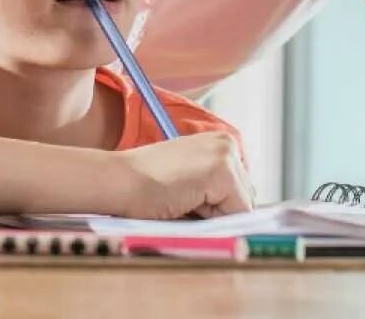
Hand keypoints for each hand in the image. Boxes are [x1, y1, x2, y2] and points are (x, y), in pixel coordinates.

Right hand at [113, 133, 254, 219]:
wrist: (120, 181)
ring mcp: (227, 154)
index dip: (218, 207)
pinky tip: (186, 202)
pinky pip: (236, 214)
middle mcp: (228, 142)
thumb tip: (242, 217)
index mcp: (220, 142)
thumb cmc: (145, 186)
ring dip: (216, 216)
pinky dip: (214, 221)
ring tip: (183, 201)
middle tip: (182, 200)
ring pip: (241, 207)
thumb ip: (215, 191)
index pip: (239, 190)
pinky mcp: (222, 171)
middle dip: (220, 211)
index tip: (191, 201)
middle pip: (245, 197)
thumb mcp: (189, 181)